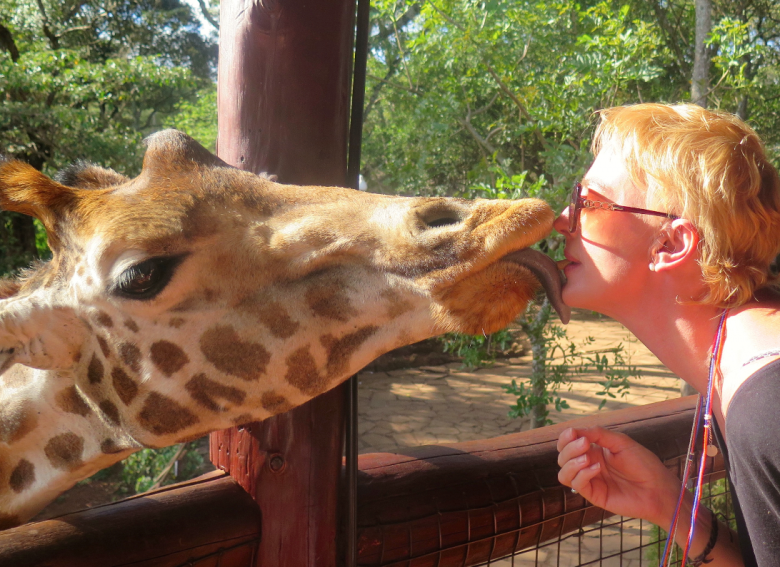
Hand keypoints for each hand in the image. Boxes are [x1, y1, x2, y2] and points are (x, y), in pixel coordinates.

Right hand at [557, 426, 680, 527]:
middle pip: (563, 456)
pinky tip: (596, 469)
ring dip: (571, 462)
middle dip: (569, 448)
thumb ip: (598, 434)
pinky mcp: (594, 494)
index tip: (573, 432)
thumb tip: (575, 431)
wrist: (658, 488)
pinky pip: (576, 484)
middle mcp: (588, 465)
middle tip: (585, 444)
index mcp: (594, 450)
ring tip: (587, 458)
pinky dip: (582, 474)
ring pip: (563, 473)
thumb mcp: (621, 442)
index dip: (566, 437)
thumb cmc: (643, 463)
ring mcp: (590, 480)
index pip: (568, 443)